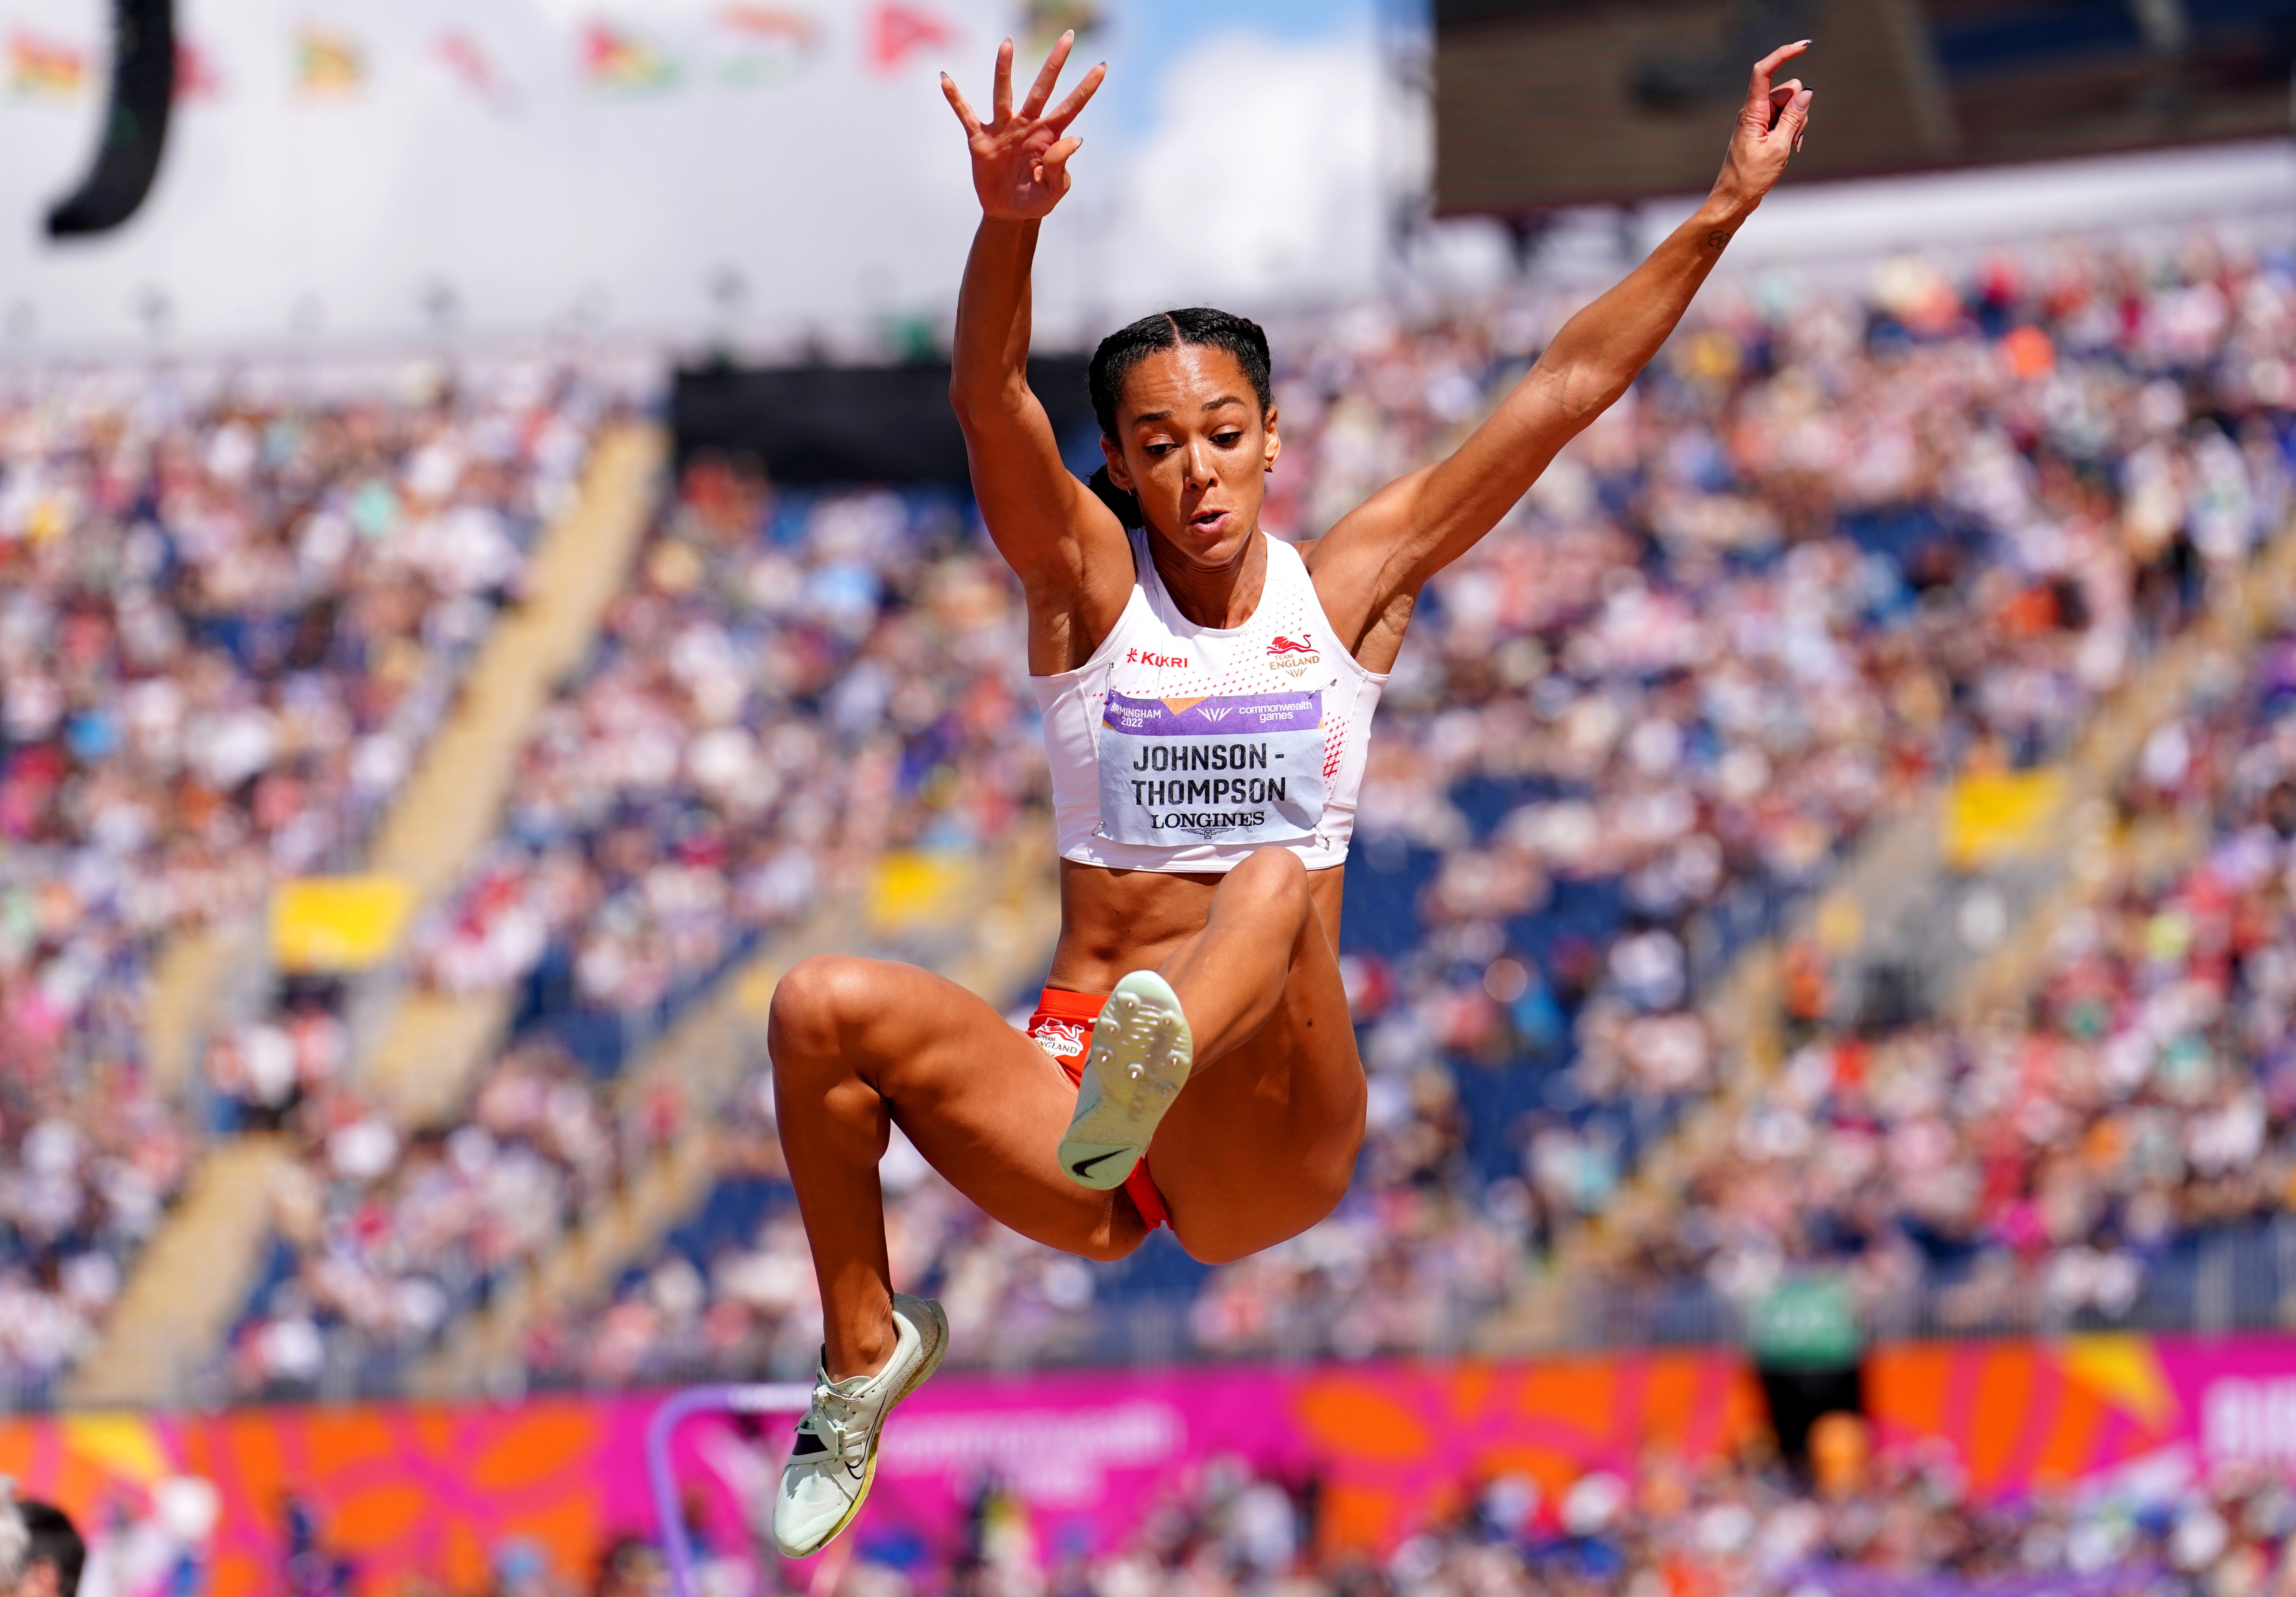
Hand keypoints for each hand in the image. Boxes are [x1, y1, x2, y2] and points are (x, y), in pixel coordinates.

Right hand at [942, 33, 1104, 222]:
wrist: (1009, 214)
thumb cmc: (1036, 199)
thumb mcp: (1053, 189)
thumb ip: (1060, 166)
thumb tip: (1075, 139)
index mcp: (1049, 135)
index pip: (1071, 107)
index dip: (1086, 88)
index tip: (1103, 67)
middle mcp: (1027, 125)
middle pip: (1042, 89)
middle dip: (1055, 64)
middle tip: (1068, 36)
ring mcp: (1003, 130)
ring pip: (1004, 95)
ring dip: (1004, 70)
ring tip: (1006, 44)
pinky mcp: (981, 140)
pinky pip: (966, 115)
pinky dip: (956, 98)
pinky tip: (945, 79)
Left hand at [1709, 41, 1813, 219]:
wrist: (1733, 200)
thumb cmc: (1751, 179)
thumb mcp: (1779, 148)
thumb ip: (1793, 119)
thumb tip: (1806, 93)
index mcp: (1752, 112)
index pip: (1764, 72)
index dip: (1783, 55)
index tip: (1804, 46)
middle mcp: (1754, 112)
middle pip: (1787, 92)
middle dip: (1798, 109)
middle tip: (1791, 138)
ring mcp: (1758, 121)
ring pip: (1790, 107)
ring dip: (1796, 124)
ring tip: (1787, 148)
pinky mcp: (1763, 131)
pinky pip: (1785, 120)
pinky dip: (1792, 131)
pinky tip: (1788, 149)